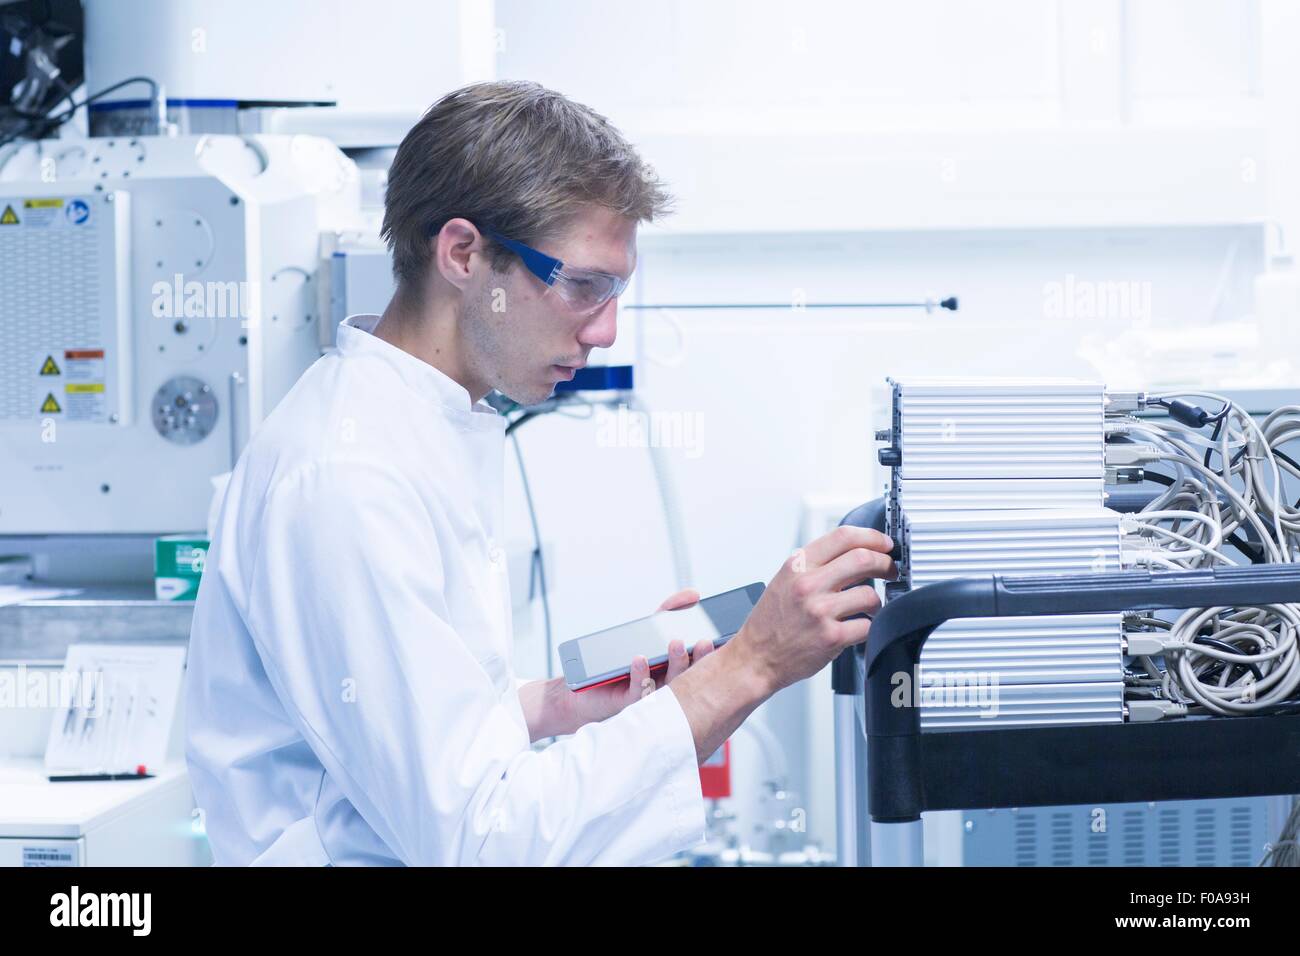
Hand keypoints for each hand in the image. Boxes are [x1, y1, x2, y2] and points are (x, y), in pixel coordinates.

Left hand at [563, 587, 716, 727]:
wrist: (588, 690)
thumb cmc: (625, 661)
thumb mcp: (648, 629)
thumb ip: (670, 611)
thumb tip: (693, 594)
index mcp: (679, 669)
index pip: (701, 660)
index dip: (710, 650)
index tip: (719, 635)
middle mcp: (671, 684)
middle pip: (691, 672)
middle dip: (699, 656)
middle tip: (704, 641)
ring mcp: (653, 695)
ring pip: (670, 683)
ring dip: (675, 663)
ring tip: (675, 644)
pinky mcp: (632, 702)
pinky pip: (639, 689)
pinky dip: (641, 673)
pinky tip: (639, 658)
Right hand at [727, 526, 895, 694]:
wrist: (755, 657)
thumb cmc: (770, 621)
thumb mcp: (785, 580)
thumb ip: (815, 564)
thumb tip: (853, 552)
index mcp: (797, 566)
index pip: (843, 536)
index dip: (872, 537)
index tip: (884, 544)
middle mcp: (808, 584)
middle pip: (863, 559)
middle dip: (885, 563)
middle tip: (889, 570)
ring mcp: (820, 611)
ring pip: (869, 594)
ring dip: (876, 601)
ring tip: (869, 606)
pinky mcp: (831, 637)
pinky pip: (867, 625)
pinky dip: (868, 626)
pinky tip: (859, 627)